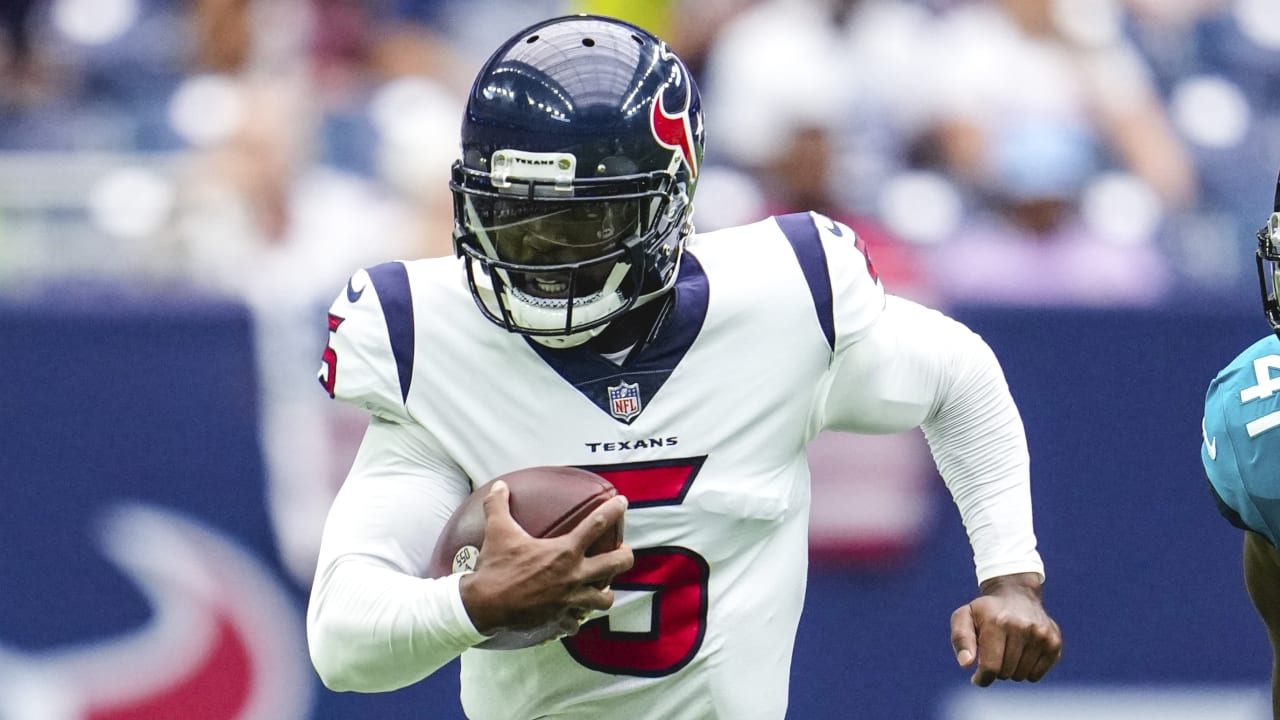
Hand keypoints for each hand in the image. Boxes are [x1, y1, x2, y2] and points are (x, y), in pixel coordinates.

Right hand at [459, 480, 633, 634]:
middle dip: (626, 556)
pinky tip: (573, 617)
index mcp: (564, 551)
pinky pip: (576, 622)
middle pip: (616, 564)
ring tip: (603, 586)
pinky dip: (576, 619)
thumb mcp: (498, 531)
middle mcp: (574, 575)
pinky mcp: (559, 619)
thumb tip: (499, 486)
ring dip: (606, 592)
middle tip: (624, 551)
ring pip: (604, 599)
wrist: (485, 605)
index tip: (623, 503)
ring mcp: (570, 600)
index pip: (597, 525)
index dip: (613, 511)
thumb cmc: (496, 567)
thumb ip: (499, 505)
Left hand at [950, 572, 1061, 685]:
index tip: (977, 677)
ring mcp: (1041, 634)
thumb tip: (966, 663)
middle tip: (994, 653)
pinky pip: (1036, 676)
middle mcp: (1022, 627)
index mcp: (997, 621)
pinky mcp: (1054, 642)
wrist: (1016, 594)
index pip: (991, 667)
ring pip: (1021, 676)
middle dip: (995, 669)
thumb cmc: (986, 612)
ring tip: (1007, 650)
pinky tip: (1022, 652)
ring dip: (1011, 670)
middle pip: (1005, 673)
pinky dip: (1026, 671)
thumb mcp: (964, 617)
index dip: (982, 678)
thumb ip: (961, 639)